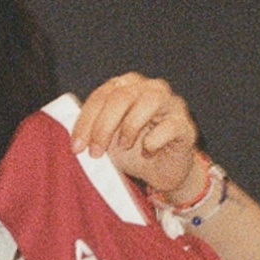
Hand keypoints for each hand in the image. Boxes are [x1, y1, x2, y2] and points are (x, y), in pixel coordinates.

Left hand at [71, 73, 200, 198]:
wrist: (162, 173)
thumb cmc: (133, 151)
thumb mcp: (106, 140)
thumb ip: (92, 130)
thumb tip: (74, 137)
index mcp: (127, 86)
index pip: (102, 95)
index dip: (86, 121)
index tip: (77, 147)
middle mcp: (150, 88)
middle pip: (122, 96)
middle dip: (103, 126)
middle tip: (95, 153)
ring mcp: (171, 103)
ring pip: (149, 101)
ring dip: (130, 127)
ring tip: (124, 147)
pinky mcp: (185, 124)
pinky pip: (169, 126)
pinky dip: (154, 141)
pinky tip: (148, 152)